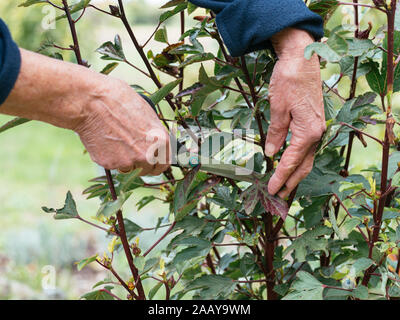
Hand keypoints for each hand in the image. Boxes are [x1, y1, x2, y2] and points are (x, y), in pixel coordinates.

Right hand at [73, 78, 170, 175]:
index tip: (154, 162)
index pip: (166, 162)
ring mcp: (129, 161)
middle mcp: (147, 154)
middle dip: (143, 165)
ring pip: (130, 168)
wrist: (92, 101)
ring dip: (125, 161)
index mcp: (160, 140)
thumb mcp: (146, 113)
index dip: (159, 162)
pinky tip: (104, 140)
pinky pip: (113, 165)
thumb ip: (152, 133)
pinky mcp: (111, 164)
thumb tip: (153, 142)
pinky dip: (109, 157)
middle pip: (149, 170)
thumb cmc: (119, 100)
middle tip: (133, 155)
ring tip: (115, 140)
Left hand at [266, 28, 325, 198]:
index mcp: (308, 132)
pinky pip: (307, 147)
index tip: (271, 189)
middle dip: (291, 181)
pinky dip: (299, 158)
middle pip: (304, 165)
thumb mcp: (278, 108)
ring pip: (307, 157)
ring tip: (286, 184)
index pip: (291, 162)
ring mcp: (317, 127)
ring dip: (296, 172)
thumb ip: (276, 133)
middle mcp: (316, 133)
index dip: (280, 177)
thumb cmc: (288, 80)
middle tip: (279, 195)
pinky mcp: (314, 121)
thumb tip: (272, 153)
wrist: (302, 57)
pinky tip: (292, 161)